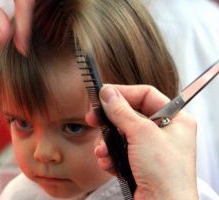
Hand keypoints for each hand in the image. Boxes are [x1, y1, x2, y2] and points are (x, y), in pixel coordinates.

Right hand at [86, 84, 197, 199]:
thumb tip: (108, 93)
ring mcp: (151, 149)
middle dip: (110, 120)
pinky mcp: (140, 163)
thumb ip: (121, 111)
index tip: (104, 94)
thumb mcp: (142, 134)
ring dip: (107, 143)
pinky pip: (120, 151)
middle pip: (130, 115)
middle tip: (93, 118)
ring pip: (121, 134)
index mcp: (175, 119)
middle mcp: (164, 132)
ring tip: (102, 152)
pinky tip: (107, 163)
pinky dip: (110, 156)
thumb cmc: (165, 173)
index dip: (124, 93)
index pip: (146, 95)